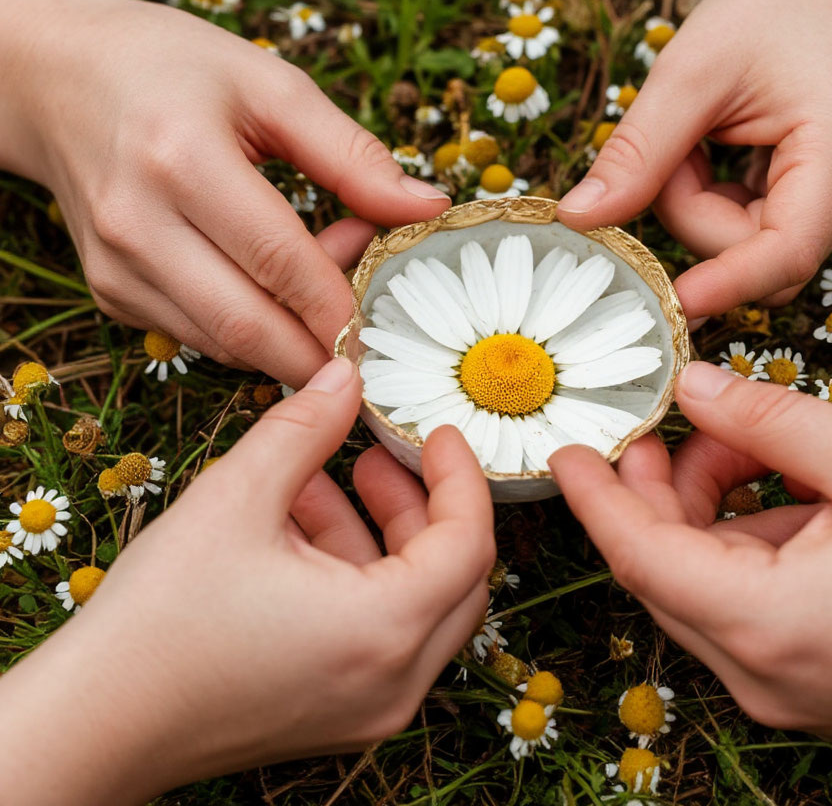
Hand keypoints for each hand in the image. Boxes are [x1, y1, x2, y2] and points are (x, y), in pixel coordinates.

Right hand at [0, 0, 449, 387]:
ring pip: (224, 343)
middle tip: (375, 332)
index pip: (278, 260)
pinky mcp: (110, 291)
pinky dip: (252, 330)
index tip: (393, 323)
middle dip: (322, 349)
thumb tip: (428, 207)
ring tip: (330, 283)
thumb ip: (352, 154)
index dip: (342, 304)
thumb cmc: (174, 69)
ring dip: (291, 337)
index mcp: (180, 159)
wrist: (58, 77)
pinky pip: (198, 335)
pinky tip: (279, 286)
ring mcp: (115, 267)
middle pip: (247, 324)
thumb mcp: (272, 86)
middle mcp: (136, 224)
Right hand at [0, 357, 495, 805]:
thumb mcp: (239, 497)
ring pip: (415, 604)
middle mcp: (394, 683)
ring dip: (379, 534)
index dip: (461, 476)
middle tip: (378, 454)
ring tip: (319, 481)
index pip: (470, 543)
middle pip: (453, 577)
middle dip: (422, 503)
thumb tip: (346, 377)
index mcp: (386, 632)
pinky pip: (376, 633)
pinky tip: (296, 526)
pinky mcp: (336, 713)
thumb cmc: (161, 619)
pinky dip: (353, 574)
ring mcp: (367, 707)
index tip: (437, 431)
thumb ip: (306, 427)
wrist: (91, 723)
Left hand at [551, 362, 831, 781]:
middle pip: (662, 566)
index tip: (564, 450)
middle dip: (659, 487)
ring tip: (755, 449)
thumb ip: (772, 421)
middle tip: (681, 423)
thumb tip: (698, 386)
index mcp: (760, 622)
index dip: (595, 496)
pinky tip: (787, 500)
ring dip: (708, 510)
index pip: (636, 553)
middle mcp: (752, 669)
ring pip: (700, 583)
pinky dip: (745, 544)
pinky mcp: (802, 683)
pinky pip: (741, 605)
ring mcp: (776, 685)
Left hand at [559, 0, 831, 319]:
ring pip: (751, 245)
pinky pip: (760, 228)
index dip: (727, 285)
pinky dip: (723, 198)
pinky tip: (727, 147)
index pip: (786, 253)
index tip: (672, 301)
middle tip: (680, 144)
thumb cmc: (778, 3)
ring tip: (706, 134)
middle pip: (755, 253)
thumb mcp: (692, 69)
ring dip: (705, 204)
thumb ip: (637, 152)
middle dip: (693, 211)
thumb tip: (579, 221)